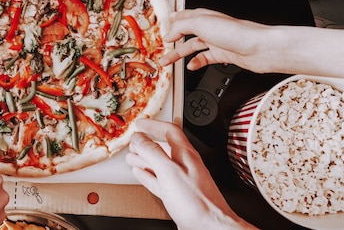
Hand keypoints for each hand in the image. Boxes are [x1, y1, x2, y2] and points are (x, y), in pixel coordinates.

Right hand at [126, 119, 254, 229]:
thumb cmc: (197, 202)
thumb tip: (139, 138)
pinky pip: (159, 180)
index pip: (170, 130)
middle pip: (163, 147)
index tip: (140, 124)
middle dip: (146, 142)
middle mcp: (184, 165)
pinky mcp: (177, 195)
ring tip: (132, 156)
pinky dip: (148, 175)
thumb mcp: (169, 171)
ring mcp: (181, 180)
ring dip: (144, 158)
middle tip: (133, 141)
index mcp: (185, 154)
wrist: (211, 227)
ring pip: (159, 163)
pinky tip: (141, 174)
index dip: (154, 125)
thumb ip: (153, 152)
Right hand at [159, 9, 279, 71]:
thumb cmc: (236, 32)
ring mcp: (216, 42)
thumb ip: (182, 26)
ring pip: (192, 48)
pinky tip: (191, 66)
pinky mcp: (223, 54)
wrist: (259, 48)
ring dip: (179, 55)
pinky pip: (205, 58)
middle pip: (186, 34)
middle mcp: (210, 28)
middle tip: (161, 47)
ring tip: (168, 62)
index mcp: (204, 17)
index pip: (184, 17)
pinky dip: (196, 63)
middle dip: (172, 41)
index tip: (162, 26)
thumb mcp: (201, 23)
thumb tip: (170, 33)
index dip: (172, 21)